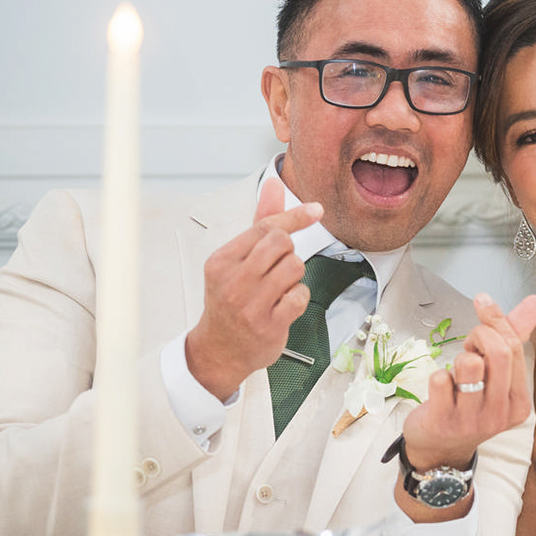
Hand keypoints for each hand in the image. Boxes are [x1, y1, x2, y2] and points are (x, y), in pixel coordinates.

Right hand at [184, 178, 321, 400]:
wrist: (219, 350)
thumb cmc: (229, 301)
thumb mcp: (235, 260)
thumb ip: (258, 222)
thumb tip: (273, 184)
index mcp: (222, 260)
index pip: (264, 226)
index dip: (294, 216)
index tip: (315, 211)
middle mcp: (233, 281)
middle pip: (282, 243)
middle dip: (288, 252)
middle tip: (277, 268)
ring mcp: (250, 304)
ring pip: (294, 268)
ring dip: (294, 276)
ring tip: (279, 288)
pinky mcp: (268, 325)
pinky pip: (300, 296)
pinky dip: (298, 298)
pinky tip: (284, 305)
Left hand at [401, 292, 535, 474]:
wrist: (439, 448)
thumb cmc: (469, 402)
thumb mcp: (497, 373)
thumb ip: (515, 336)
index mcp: (519, 402)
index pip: (515, 347)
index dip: (496, 321)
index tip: (483, 303)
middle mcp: (500, 413)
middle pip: (498, 351)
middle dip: (480, 333)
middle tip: (470, 342)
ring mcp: (472, 419)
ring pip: (469, 363)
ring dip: (460, 357)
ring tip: (457, 370)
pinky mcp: (443, 421)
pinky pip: (441, 380)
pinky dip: (438, 376)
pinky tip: (442, 389)